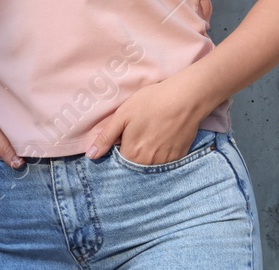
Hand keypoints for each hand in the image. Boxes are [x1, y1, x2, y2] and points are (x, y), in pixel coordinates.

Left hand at [85, 76, 212, 165]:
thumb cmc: (152, 102)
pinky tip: (164, 137)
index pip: (118, 162)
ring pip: (150, 164)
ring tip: (152, 134)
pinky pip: (165, 160)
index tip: (123, 139)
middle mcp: (148, 164)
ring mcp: (165, 162)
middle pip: (134, 164)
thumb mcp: (122, 116)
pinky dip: (162, 152)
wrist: (187, 96)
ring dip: (147, 154)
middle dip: (132, 153)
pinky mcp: (179, 156)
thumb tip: (91, 155)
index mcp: (132, 155)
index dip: (118, 151)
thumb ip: (105, 137)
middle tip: (140, 133)